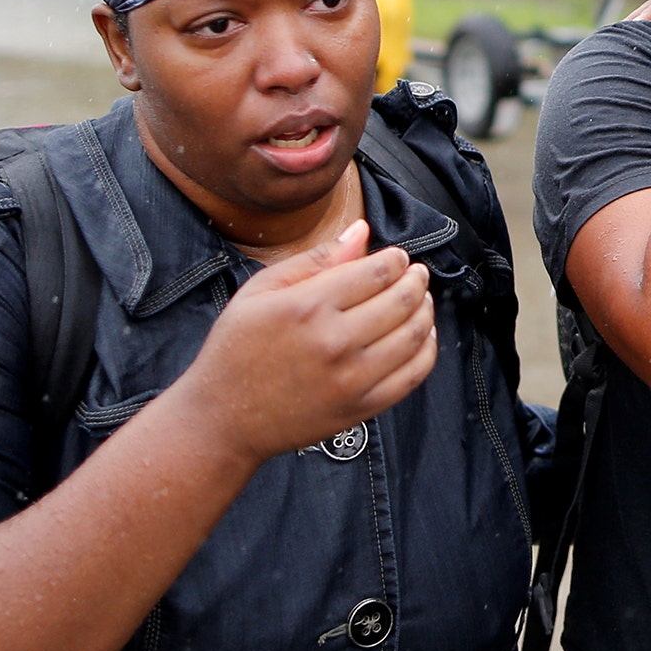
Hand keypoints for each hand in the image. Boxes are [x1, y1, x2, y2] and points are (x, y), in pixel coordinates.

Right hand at [178, 219, 436, 465]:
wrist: (224, 419)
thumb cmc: (237, 349)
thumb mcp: (260, 291)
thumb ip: (315, 259)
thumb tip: (362, 230)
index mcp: (307, 306)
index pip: (376, 272)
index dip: (395, 260)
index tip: (398, 257)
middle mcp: (334, 341)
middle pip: (400, 300)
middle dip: (416, 280)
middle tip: (417, 274)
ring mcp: (351, 378)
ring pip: (412, 335)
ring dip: (425, 310)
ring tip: (421, 299)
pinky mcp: (361, 408)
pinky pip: (412, 375)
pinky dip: (426, 350)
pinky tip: (422, 335)